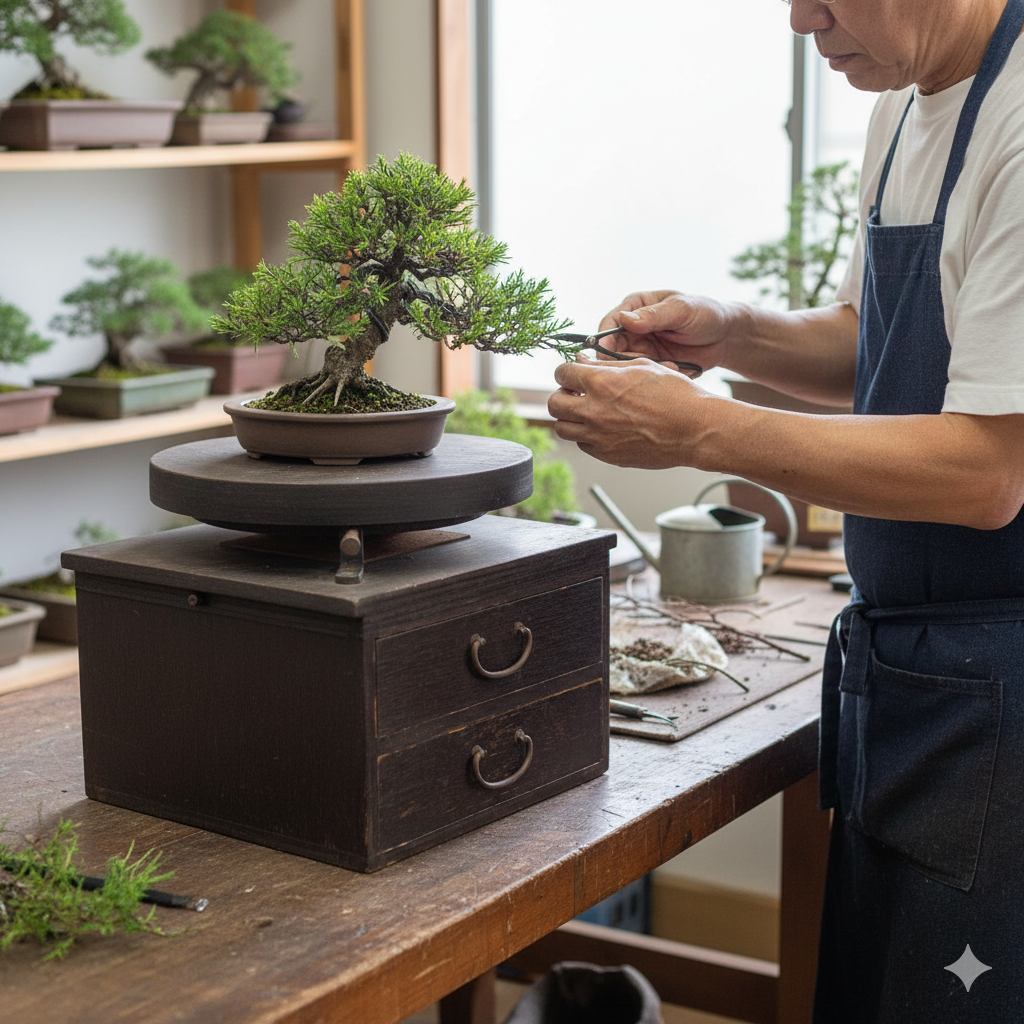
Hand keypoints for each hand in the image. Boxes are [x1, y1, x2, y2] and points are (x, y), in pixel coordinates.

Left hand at [548, 353, 715, 469]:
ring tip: (587, 412)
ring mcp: (598, 436)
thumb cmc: (675, 395)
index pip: (561, 373)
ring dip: (570, 418)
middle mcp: (594, 411)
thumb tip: (582, 361)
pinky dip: (586, 436)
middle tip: (575, 394)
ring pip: (562, 428)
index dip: (566, 371)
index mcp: (601, 383)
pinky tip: (603, 428)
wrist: (695, 429)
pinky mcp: (607, 455)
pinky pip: (582, 444)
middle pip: (554, 404)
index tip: (572, 374)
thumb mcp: (641, 366)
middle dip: (562, 395)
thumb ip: (606, 364)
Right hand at [597, 290, 740, 370]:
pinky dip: (657, 376)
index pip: (609, 323)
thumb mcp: (681, 310)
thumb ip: (654, 316)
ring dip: (645, 370)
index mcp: (636, 306)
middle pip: (612, 349)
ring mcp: (642, 347)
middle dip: (626, 361)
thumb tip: (624, 319)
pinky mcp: (652, 364)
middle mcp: (633, 328)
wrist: (727, 337)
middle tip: (649, 364)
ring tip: (672, 366)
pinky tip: (677, 370)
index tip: (607, 354)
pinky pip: (644, 375)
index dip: (604, 340)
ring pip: (627, 366)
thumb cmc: (706, 313)